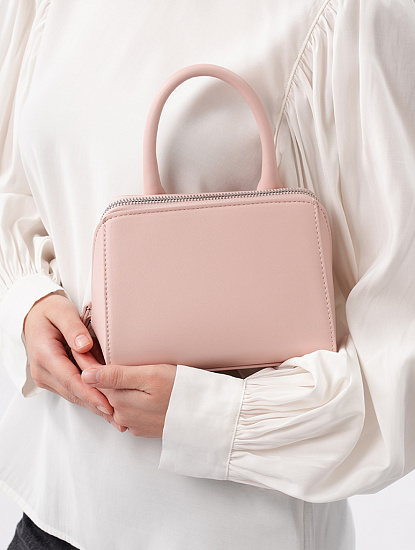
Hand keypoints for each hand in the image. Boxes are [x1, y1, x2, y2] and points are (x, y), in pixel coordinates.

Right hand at [23, 293, 117, 426]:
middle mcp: (42, 370)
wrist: (34, 315)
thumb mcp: (62, 312)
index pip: (70, 378)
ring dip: (94, 406)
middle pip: (73, 392)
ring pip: (73, 395)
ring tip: (117, 418)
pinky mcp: (52, 380)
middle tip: (120, 418)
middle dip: (97, 405)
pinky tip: (105, 407)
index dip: (90, 393)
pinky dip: (89, 399)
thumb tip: (83, 346)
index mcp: (44, 354)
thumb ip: (73, 328)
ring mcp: (46, 377)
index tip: (107, 404)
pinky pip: (72, 391)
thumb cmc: (50, 312)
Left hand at [73, 350, 176, 437]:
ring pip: (114, 400)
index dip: (88, 361)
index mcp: (120, 399)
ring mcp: (133, 423)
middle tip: (92, 351)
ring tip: (111, 367)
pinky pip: (127, 409)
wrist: (207, 416)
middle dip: (97, 374)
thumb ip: (117, 376)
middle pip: (103, 390)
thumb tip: (85, 374)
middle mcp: (122, 414)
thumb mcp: (150, 375)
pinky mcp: (143, 427)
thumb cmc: (182, 390)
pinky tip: (132, 387)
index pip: (95, 378)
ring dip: (111, 387)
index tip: (80, 346)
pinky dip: (125, 397)